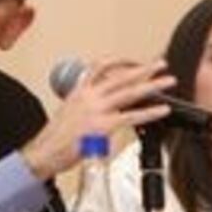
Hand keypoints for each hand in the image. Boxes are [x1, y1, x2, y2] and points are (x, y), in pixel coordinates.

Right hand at [21, 58, 174, 179]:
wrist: (45, 152)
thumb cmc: (55, 138)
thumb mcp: (68, 112)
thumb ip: (87, 105)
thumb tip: (105, 107)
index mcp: (79, 91)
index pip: (101, 67)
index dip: (120, 61)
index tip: (133, 60)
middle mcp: (89, 96)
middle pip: (121, 76)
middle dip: (143, 68)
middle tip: (160, 63)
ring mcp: (97, 109)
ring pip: (129, 92)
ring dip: (152, 85)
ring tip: (167, 81)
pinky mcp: (103, 125)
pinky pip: (132, 116)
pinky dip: (149, 112)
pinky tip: (162, 110)